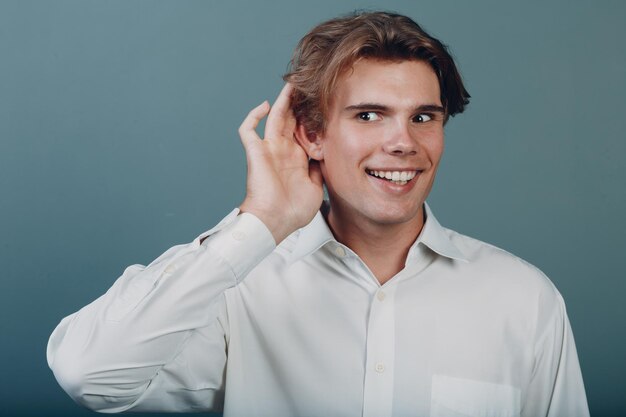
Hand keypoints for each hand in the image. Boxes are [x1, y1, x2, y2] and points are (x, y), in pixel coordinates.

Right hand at [238, 84, 323, 243]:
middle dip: (299, 102)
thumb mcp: (316, 187)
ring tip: (292, 83)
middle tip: (308, 85)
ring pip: (274, 118)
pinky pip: (248, 130)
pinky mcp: (255, 152)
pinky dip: (253, 116)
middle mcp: (283, 151)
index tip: (324, 104)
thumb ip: (321, 168)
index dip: (312, 118)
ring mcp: (268, 150)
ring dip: (282, 101)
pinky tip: (265, 105)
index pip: (305, 131)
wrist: (275, 222)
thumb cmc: (293, 212)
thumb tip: (328, 155)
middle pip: (291, 119)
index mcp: (297, 159)